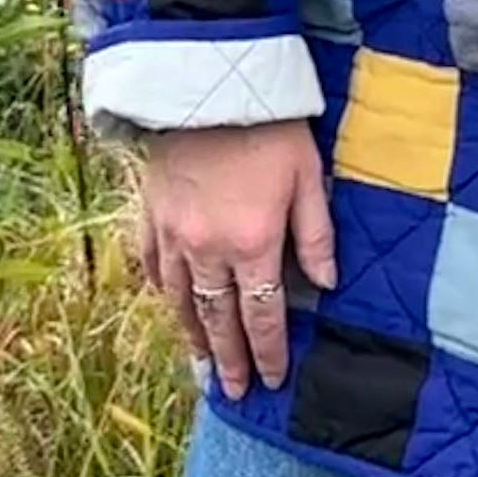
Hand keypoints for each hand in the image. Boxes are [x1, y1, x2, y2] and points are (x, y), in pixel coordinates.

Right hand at [123, 119, 337, 400]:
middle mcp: (207, 250)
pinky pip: (151, 266)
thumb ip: (316, 236)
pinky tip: (168, 305)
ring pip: (179, 301)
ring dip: (192, 336)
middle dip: (229, 360)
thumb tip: (326, 286)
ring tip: (202, 363)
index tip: (272, 381)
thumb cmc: (269, 127)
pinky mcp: (150, 214)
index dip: (268, 352)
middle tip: (234, 392)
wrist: (208, 83)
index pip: (261, 315)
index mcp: (252, 244)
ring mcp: (173, 234)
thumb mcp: (308, 177)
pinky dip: (160, 292)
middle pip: (218, 319)